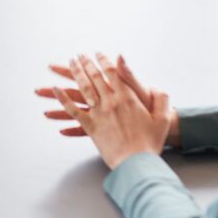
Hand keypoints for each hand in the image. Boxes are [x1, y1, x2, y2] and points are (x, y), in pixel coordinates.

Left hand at [38, 54, 174, 167]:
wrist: (137, 163)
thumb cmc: (151, 142)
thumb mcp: (162, 117)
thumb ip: (160, 98)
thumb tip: (155, 86)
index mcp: (128, 98)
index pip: (113, 73)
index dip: (104, 61)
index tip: (98, 54)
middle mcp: (111, 102)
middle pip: (94, 77)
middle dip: (86, 63)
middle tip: (80, 56)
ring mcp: (98, 114)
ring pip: (82, 89)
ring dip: (75, 74)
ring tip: (69, 65)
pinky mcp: (90, 127)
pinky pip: (73, 111)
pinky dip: (62, 100)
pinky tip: (54, 90)